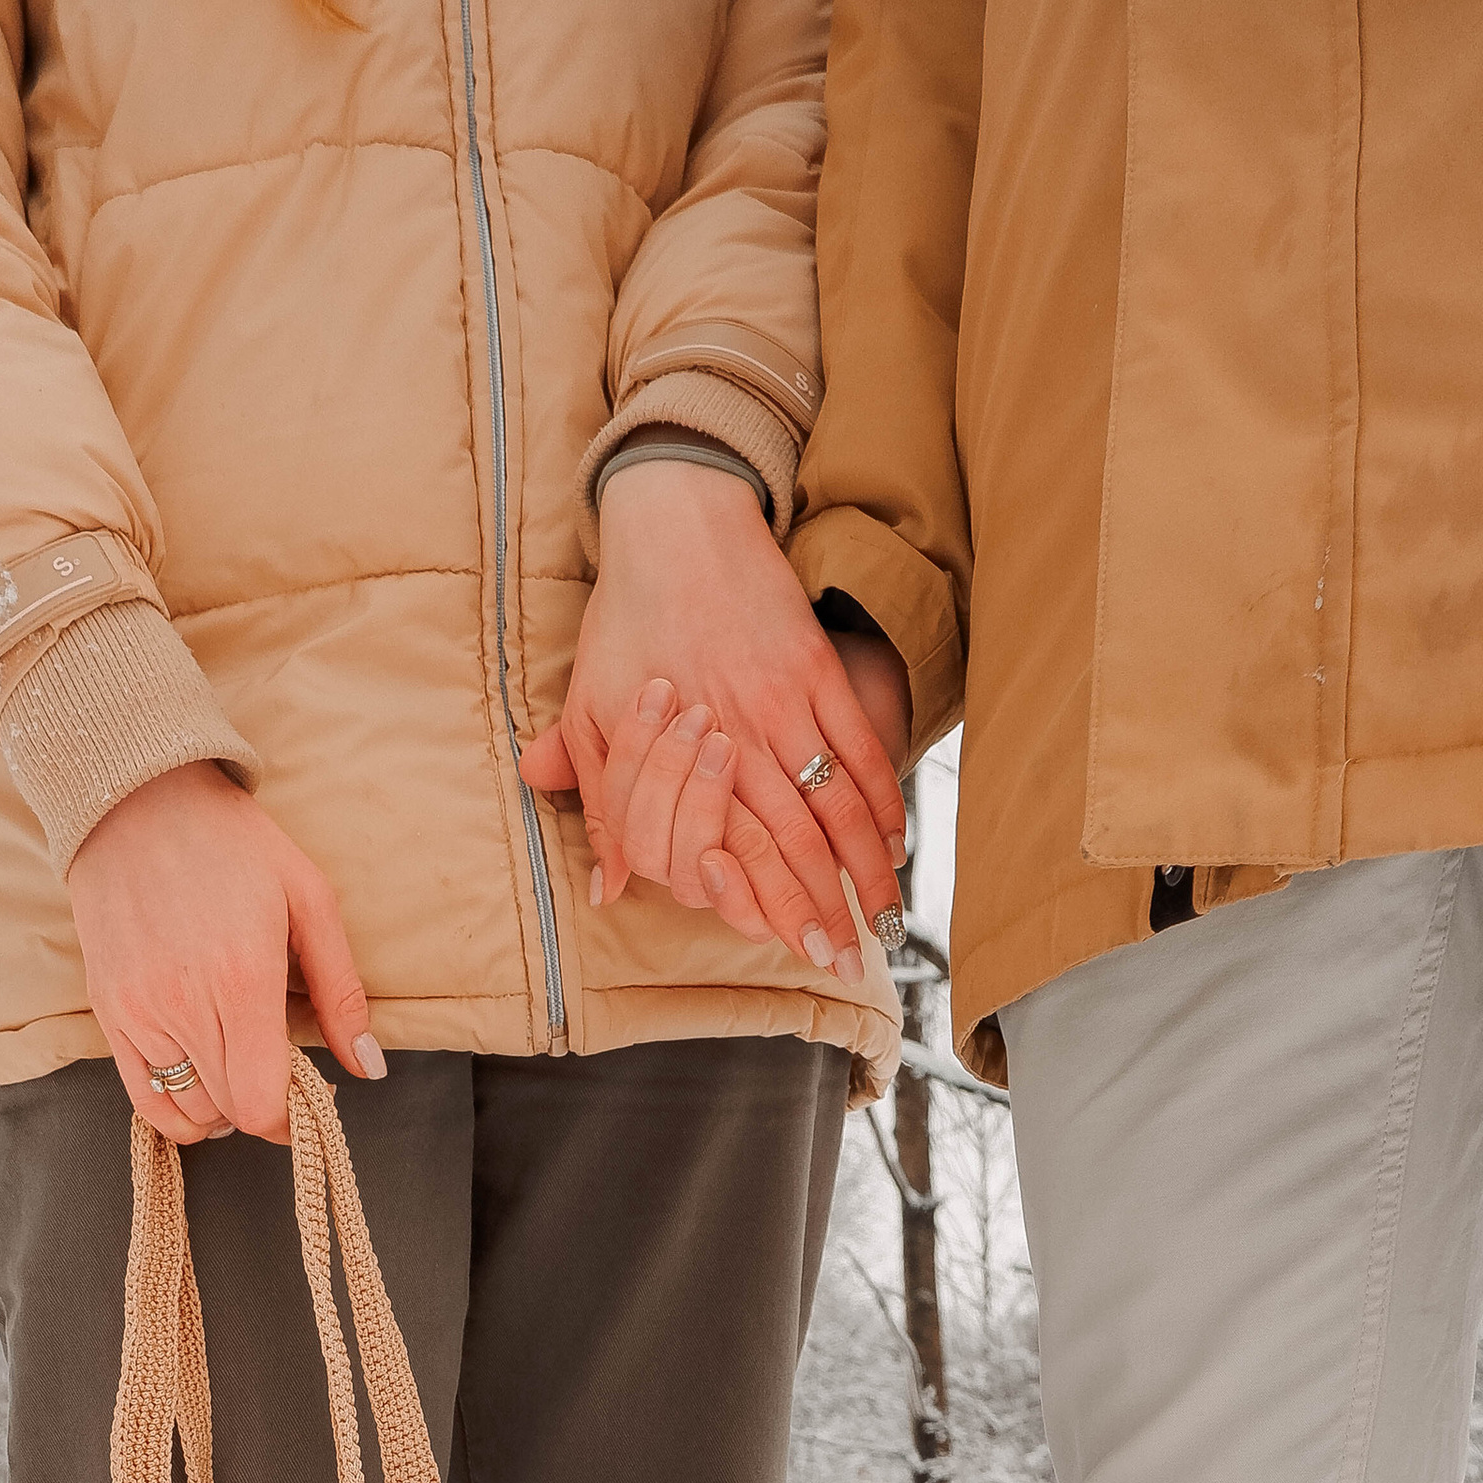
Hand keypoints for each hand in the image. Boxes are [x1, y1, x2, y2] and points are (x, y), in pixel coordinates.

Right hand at [66, 762, 384, 1142]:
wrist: (135, 801)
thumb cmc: (232, 845)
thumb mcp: (308, 900)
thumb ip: (340, 991)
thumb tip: (367, 1066)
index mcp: (242, 980)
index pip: (260, 1103)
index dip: (289, 1119)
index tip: (304, 1100)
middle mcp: (183, 1006)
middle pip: (229, 1110)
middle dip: (262, 1105)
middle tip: (276, 1070)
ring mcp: (138, 1013)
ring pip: (187, 1110)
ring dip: (221, 1106)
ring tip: (237, 1067)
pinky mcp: (107, 1012)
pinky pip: (142, 1099)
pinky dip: (176, 1110)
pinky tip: (200, 1083)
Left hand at [516, 458, 905, 975]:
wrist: (674, 524)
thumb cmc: (624, 622)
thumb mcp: (589, 713)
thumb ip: (603, 804)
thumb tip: (610, 889)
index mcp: (685, 760)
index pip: (738, 854)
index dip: (772, 909)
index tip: (800, 954)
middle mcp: (740, 741)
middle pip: (796, 844)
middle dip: (828, 908)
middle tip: (853, 958)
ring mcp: (786, 705)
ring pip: (835, 804)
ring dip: (866, 868)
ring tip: (885, 919)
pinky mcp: (816, 671)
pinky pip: (859, 746)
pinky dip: (880, 798)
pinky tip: (893, 838)